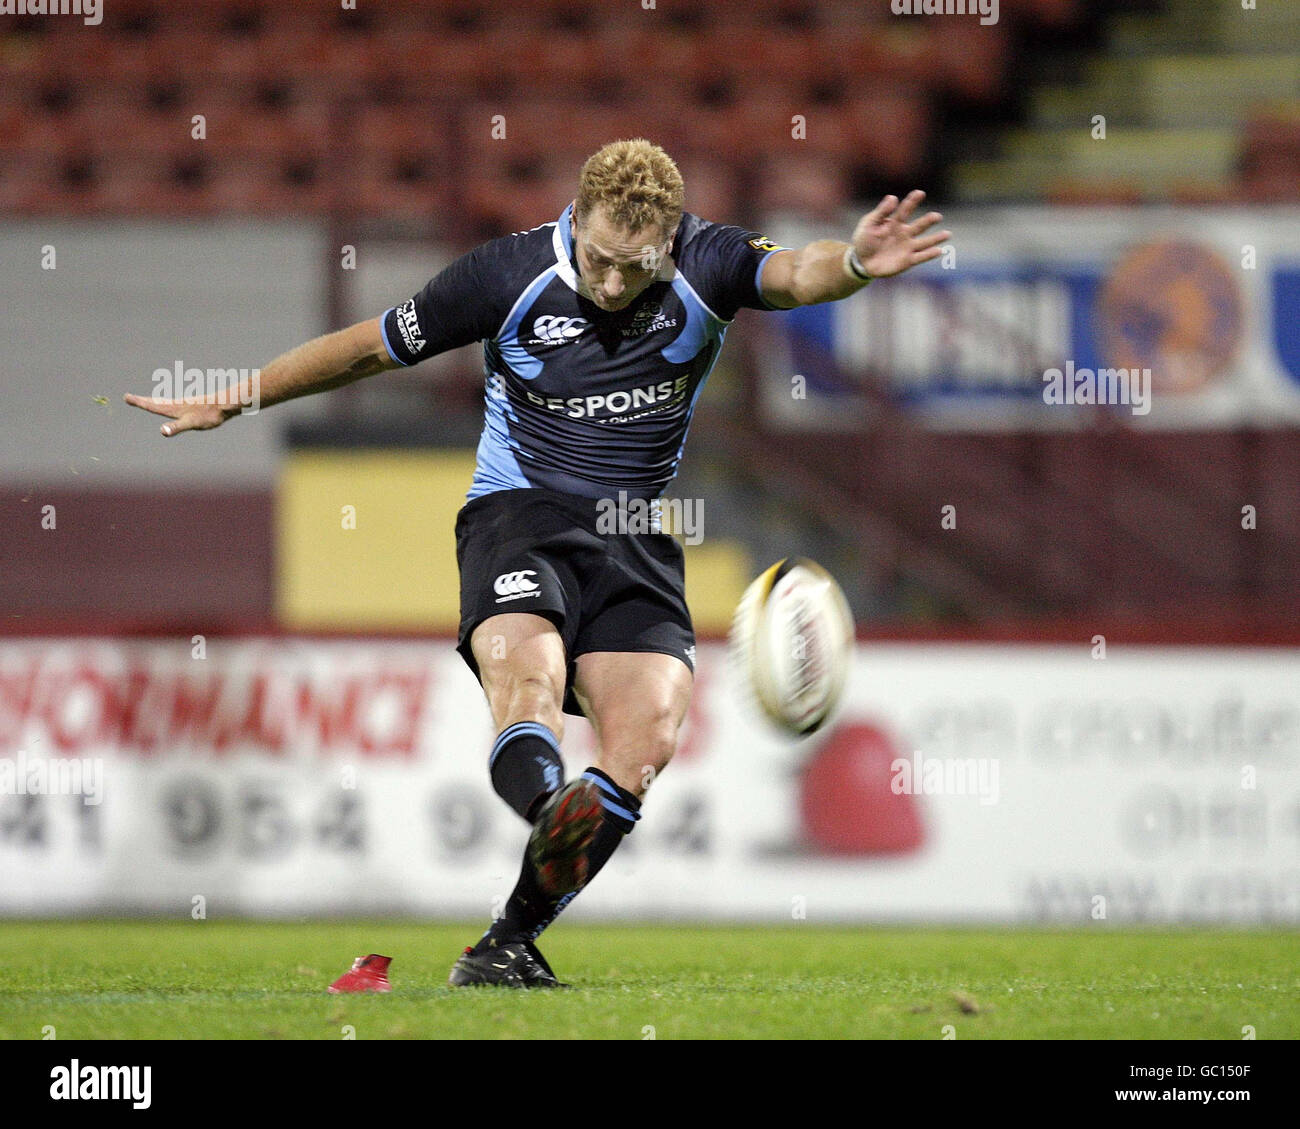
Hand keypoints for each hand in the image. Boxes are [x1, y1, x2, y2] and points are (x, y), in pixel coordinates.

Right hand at [123, 392, 237, 436]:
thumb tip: (162, 431)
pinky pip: (175, 405)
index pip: (152, 406)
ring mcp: (184, 405)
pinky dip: (167, 404)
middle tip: (129, 398)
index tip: (126, 396)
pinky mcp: (192, 407)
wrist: (225, 405)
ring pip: (165, 403)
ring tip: (146, 401)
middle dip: (142, 401)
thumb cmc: (208, 415)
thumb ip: (176, 427)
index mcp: (173, 408)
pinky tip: (172, 407)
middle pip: (156, 403)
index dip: (139, 402)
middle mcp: (177, 405)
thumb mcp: (191, 424)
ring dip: (153, 402)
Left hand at [850, 190, 950, 278]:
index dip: (912, 201)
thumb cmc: (864, 240)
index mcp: (895, 223)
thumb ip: (881, 212)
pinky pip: (920, 257)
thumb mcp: (869, 224)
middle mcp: (905, 234)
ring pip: (924, 242)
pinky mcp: (907, 261)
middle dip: (928, 221)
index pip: (906, 210)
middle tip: (937, 217)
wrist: (861, 261)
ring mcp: (907, 247)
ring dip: (936, 239)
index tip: (920, 193)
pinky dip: (929, 254)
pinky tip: (939, 251)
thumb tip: (892, 197)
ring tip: (947, 234)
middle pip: (919, 226)